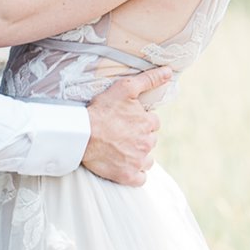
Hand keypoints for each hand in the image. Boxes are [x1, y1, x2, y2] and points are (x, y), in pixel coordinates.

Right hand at [80, 67, 170, 185]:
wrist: (80, 135)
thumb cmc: (100, 110)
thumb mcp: (124, 88)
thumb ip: (149, 80)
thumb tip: (169, 71)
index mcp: (148, 123)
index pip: (152, 123)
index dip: (140, 121)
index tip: (126, 121)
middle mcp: (147, 143)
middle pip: (150, 141)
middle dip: (139, 138)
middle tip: (120, 135)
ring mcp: (138, 161)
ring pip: (147, 160)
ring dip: (138, 156)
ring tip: (121, 150)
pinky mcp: (128, 176)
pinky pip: (140, 178)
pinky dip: (135, 174)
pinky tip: (124, 166)